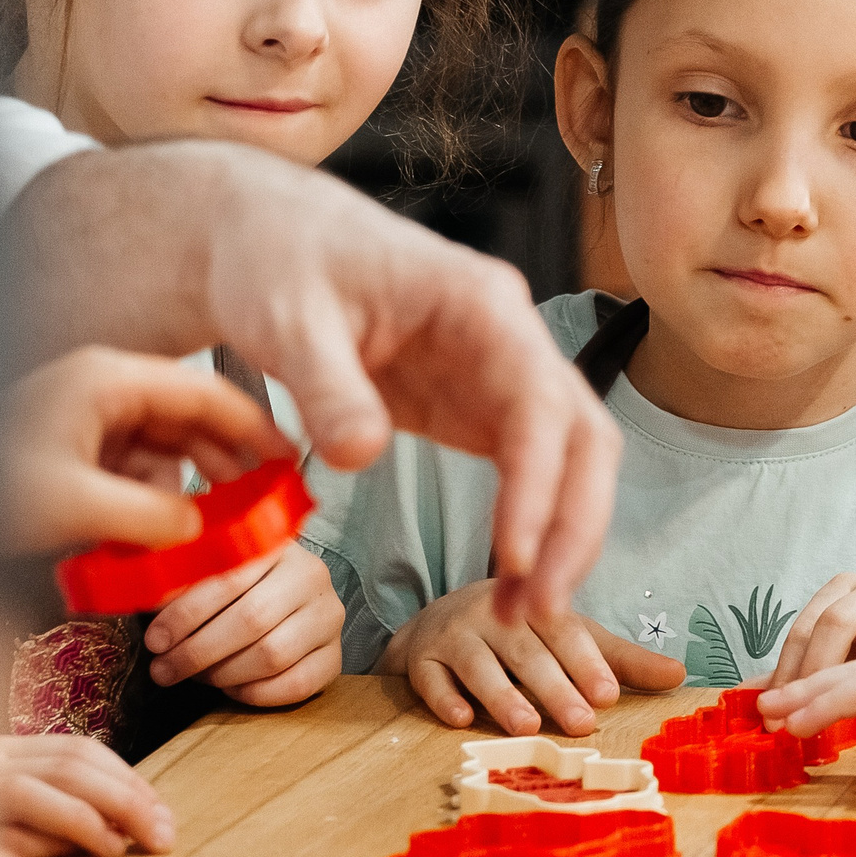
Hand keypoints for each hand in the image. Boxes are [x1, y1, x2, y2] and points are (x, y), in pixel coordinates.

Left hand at [0, 345, 289, 555]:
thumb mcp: (73, 504)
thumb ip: (149, 515)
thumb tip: (198, 530)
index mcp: (105, 379)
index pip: (203, 390)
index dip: (253, 424)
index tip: (287, 458)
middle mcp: (100, 390)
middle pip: (189, 418)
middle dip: (225, 462)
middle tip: (260, 501)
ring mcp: (85, 420)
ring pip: (163, 450)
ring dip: (185, 489)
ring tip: (204, 529)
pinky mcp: (74, 450)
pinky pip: (133, 472)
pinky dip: (150, 501)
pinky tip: (153, 535)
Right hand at [0, 733, 174, 856]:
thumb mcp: (40, 819)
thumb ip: (81, 806)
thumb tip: (156, 820)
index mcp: (7, 751)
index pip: (81, 751)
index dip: (130, 781)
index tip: (165, 817)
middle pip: (65, 767)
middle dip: (123, 801)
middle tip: (161, 837)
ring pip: (27, 791)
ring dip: (84, 819)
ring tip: (119, 848)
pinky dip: (41, 843)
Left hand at [11, 144, 620, 621]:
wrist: (270, 243)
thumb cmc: (282, 262)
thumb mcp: (288, 318)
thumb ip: (327, 386)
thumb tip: (359, 457)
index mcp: (481, 303)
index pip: (539, 400)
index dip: (538, 482)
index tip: (515, 554)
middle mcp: (511, 340)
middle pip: (585, 437)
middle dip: (574, 525)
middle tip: (539, 609)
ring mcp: (501, 377)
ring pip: (573, 461)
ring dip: (562, 537)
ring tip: (524, 613)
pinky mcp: (477, 409)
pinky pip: (531, 475)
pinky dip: (529, 530)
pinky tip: (507, 581)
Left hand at [141, 541, 342, 704]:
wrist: (284, 596)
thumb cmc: (233, 586)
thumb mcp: (207, 568)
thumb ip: (179, 576)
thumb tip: (137, 591)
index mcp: (277, 545)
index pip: (229, 579)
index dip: (186, 615)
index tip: (154, 641)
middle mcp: (312, 576)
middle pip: (252, 621)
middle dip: (197, 652)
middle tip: (164, 670)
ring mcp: (329, 616)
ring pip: (273, 655)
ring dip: (223, 674)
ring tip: (196, 676)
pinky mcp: (336, 655)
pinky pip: (297, 685)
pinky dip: (256, 694)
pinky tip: (231, 688)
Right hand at [382, 583, 683, 734]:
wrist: (438, 623)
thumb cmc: (520, 637)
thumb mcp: (570, 639)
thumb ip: (621, 660)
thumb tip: (680, 676)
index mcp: (536, 606)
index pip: (564, 631)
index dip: (586, 662)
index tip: (608, 694)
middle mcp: (494, 614)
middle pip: (527, 652)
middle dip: (555, 687)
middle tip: (581, 722)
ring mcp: (454, 635)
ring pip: (479, 664)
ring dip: (503, 695)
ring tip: (528, 726)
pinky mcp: (420, 659)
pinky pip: (430, 678)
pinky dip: (444, 698)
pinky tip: (461, 720)